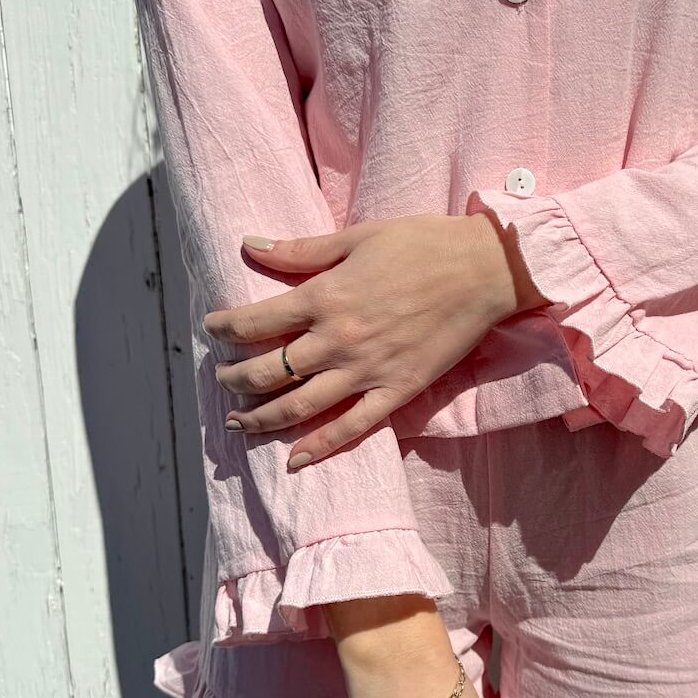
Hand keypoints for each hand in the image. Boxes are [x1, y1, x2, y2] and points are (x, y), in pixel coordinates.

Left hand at [204, 210, 546, 467]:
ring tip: (238, 424)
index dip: (224, 330)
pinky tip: (294, 460)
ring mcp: (367, 371)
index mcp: (325, 296)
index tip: (212, 331)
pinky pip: (353, 428)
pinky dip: (320, 448)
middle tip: (223, 381)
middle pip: (268, 372)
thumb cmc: (423, 244)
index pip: (255, 322)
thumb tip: (247, 245)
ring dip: (261, 419)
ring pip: (299, 407)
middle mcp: (338, 339)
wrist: (484, 269)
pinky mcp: (398, 391)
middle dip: (235, 379)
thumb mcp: (357, 237)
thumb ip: (300, 250)